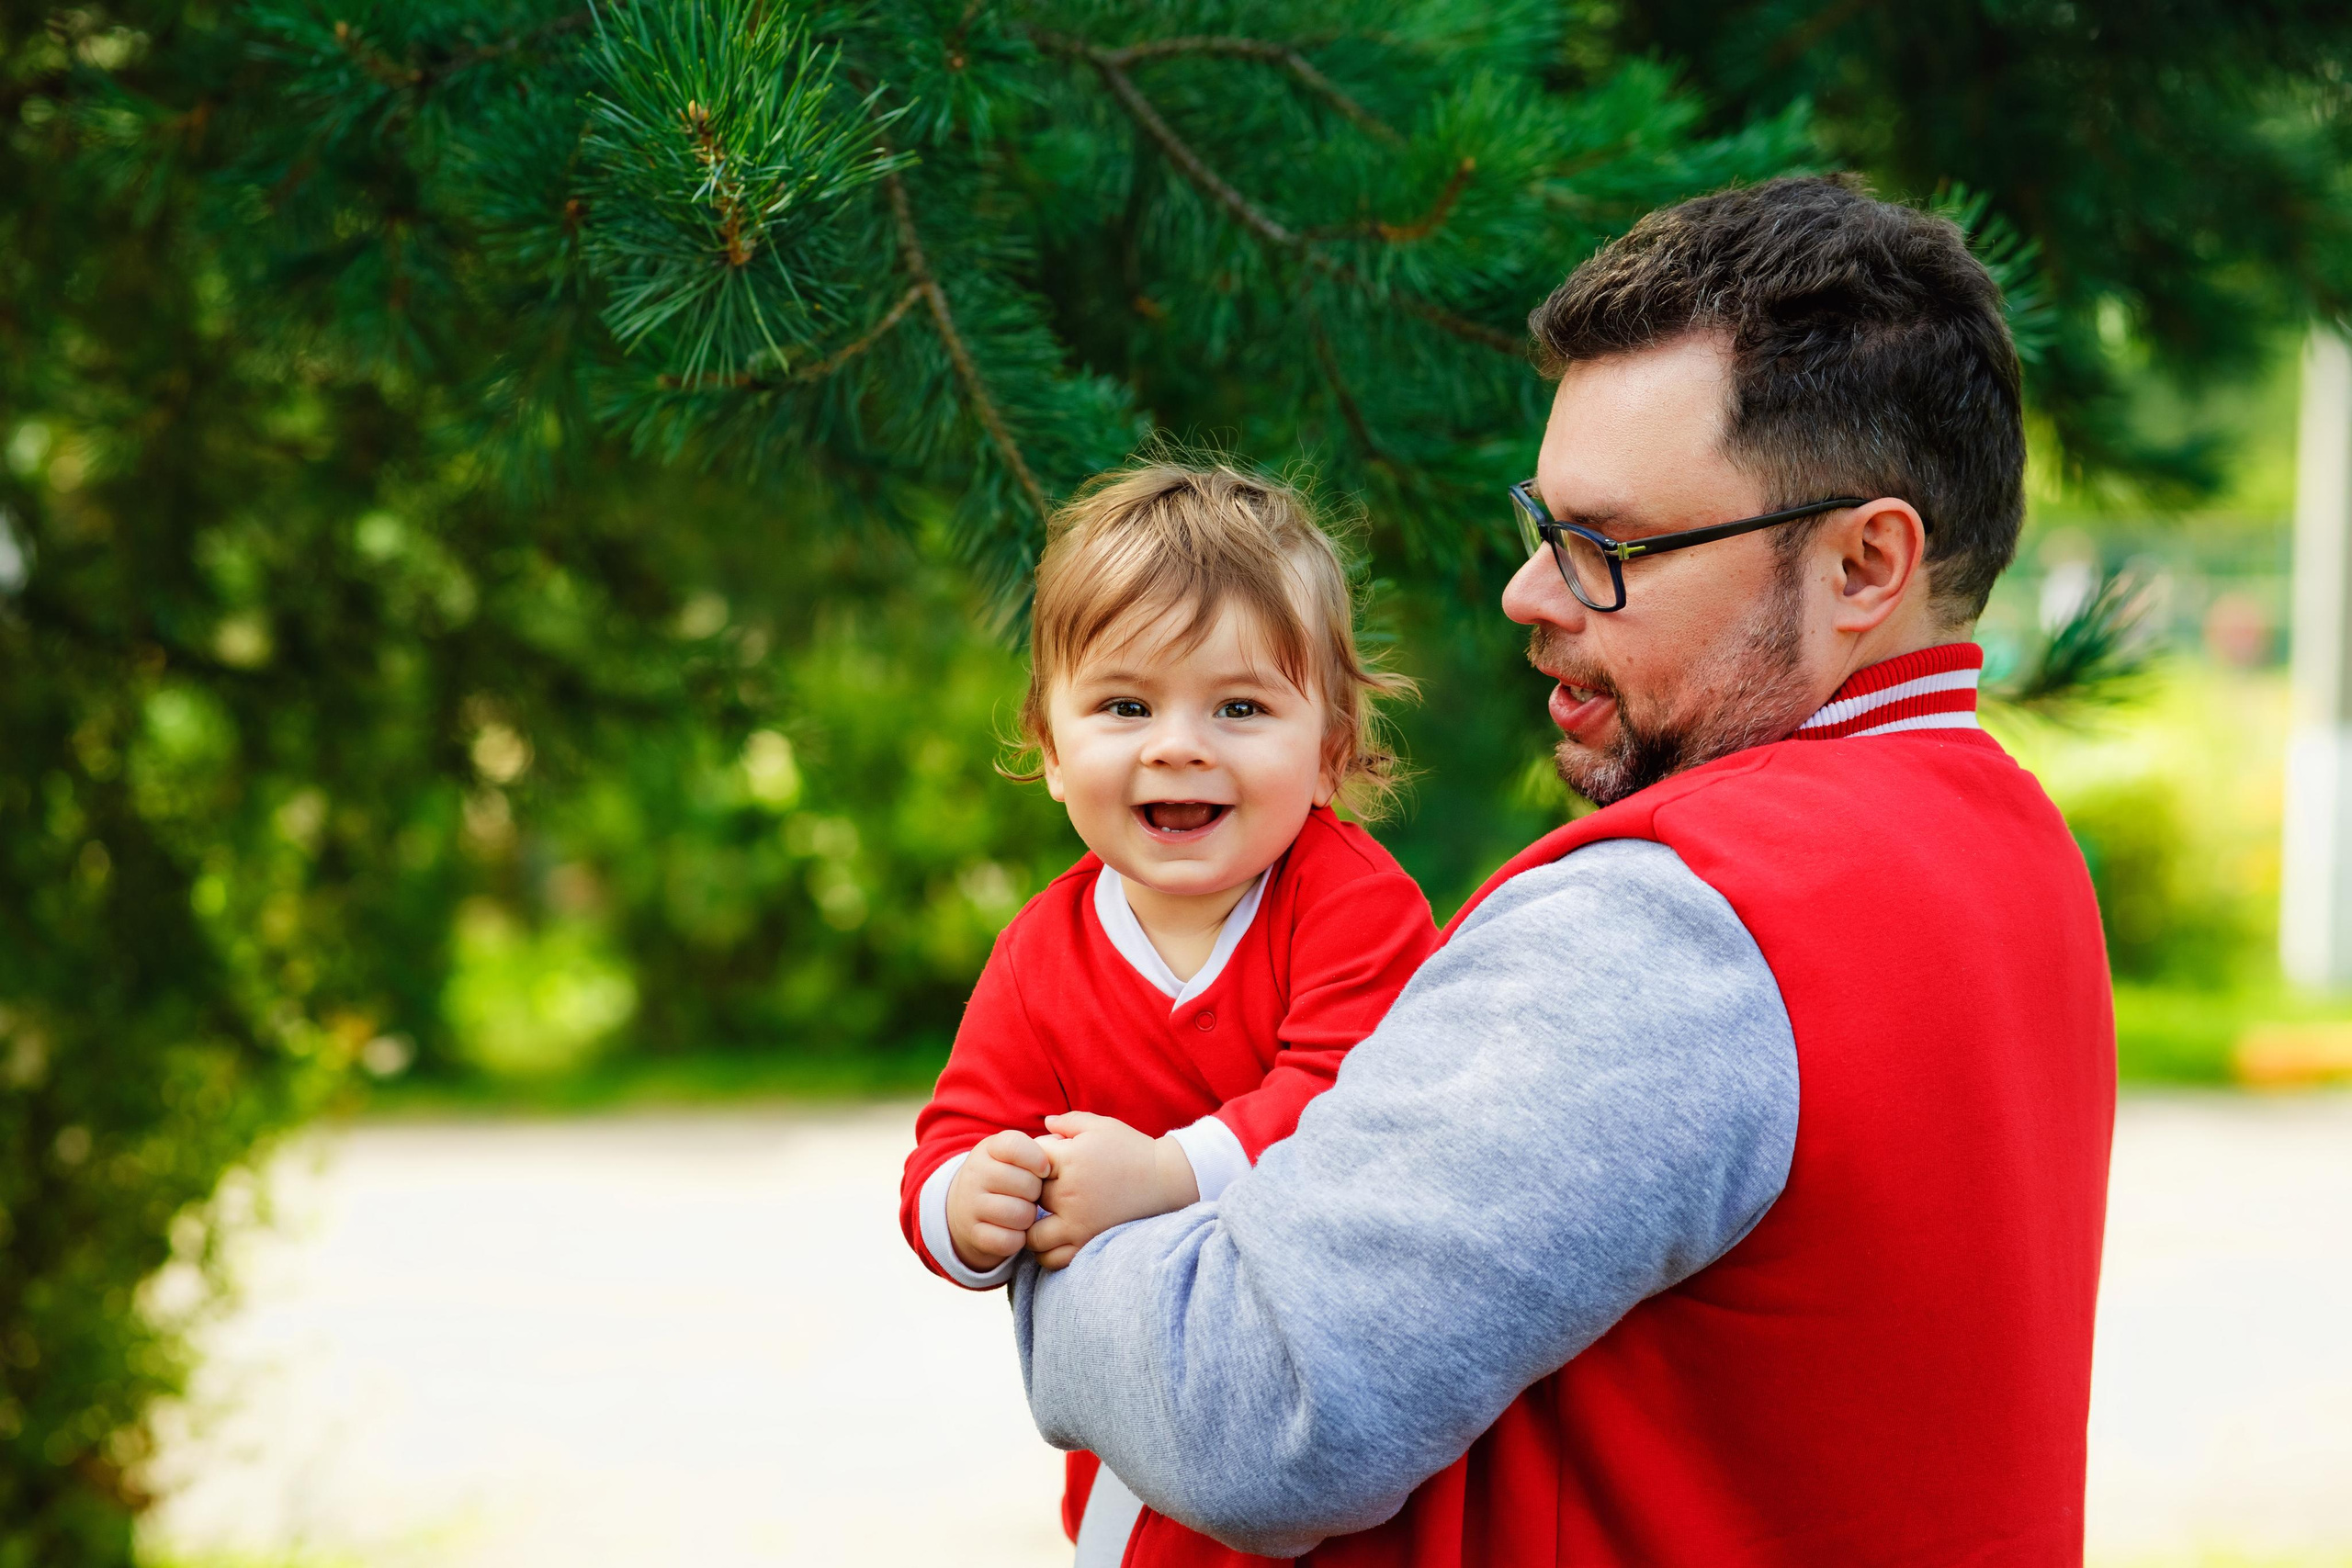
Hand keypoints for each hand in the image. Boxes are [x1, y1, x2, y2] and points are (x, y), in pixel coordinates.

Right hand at [945, 1129, 1051, 1271]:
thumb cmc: (1006, 1176)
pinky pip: (1009, 1240)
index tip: (1043, 1169)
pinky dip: (1018, 1239)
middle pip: (1028, 1185)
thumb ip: (1042, 1146)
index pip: (1016, 1146)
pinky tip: (1013, 1230)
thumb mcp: (1016, 1154)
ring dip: (1029, 1218)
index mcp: (989, 1149)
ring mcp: (970, 1204)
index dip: (1038, 1159)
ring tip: (1023, 1212)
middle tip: (1030, 1195)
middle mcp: (975, 1174)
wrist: (966, 1206)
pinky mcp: (973, 1233)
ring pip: (1021, 1215)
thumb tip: (1061, 1143)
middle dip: (1037, 1193)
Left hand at [1028, 1112, 1199, 1270]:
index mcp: (1068, 1160)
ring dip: (1031, 1229)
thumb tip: (1045, 1123)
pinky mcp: (1088, 1243)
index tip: (1045, 1165)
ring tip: (1043, 1219)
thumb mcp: (1101, 1126)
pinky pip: (1052, 1258)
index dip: (1030, 1163)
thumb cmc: (1132, 1149)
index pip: (1025, 1163)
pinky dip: (1046, 1252)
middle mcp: (1068, 1194)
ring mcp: (1077, 1223)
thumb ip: (1068, 1122)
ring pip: (1032, 1236)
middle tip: (1044, 1191)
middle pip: (1026, 1199)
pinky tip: (1055, 1238)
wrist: (1166, 1179)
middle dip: (1029, 1195)